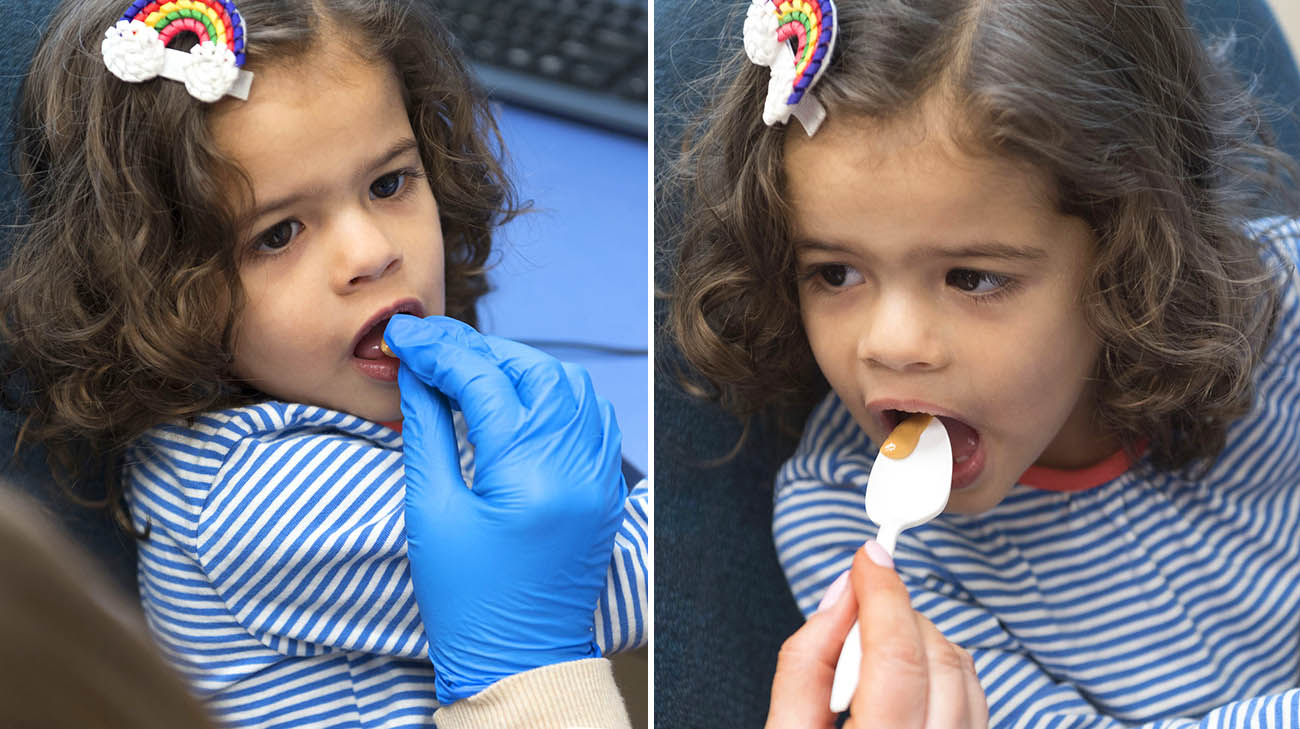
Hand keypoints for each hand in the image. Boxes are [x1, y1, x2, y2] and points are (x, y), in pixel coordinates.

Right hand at [383, 315, 626, 704]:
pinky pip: (593, 418)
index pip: (484, 380)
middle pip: (534, 371)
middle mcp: (576, 467)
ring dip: (522, 367)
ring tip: (472, 371)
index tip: (404, 338)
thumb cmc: (466, 598)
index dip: (439, 351)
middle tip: (434, 352)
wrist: (520, 660)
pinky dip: (557, 396)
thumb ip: (427, 429)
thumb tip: (418, 373)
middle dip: (482, 352)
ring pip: (571, 387)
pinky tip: (521, 399)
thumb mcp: (432, 511)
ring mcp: (600, 478)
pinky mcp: (607, 490)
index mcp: (528, 474)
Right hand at [766, 542, 987, 728]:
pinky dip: (943, 674)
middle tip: (852, 619)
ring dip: (922, 643)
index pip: (896, 657)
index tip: (868, 556)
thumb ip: (805, 665)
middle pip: (938, 658)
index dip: (883, 593)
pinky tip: (904, 687)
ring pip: (967, 675)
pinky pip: (977, 702)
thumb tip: (842, 597)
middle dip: (897, 617)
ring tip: (872, 660)